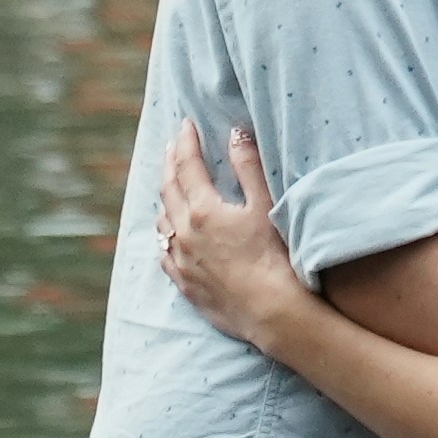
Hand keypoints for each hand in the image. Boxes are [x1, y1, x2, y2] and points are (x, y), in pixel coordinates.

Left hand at [159, 122, 340, 369]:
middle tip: (173, 145)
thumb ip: (248, 167)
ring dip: (165, 199)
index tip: (187, 124)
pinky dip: (165, 236)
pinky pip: (165, 254)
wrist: (271, 312)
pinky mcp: (186, 285)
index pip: (188, 167)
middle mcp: (185, 234)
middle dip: (170, 163)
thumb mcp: (265, 206)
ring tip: (170, 186)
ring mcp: (182, 261)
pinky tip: (169, 235)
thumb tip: (235, 134)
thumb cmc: (274, 258)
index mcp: (203, 211)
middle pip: (168, 190)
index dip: (187, 143)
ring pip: (163, 223)